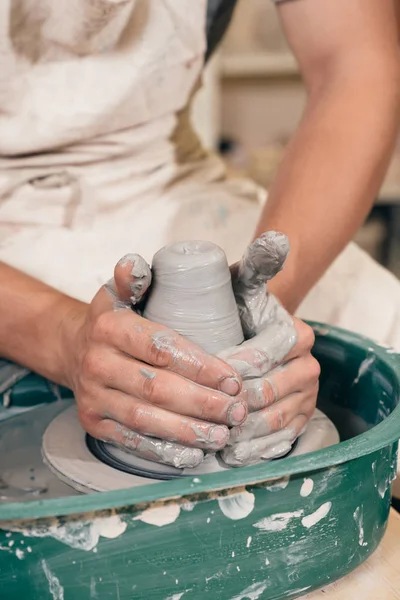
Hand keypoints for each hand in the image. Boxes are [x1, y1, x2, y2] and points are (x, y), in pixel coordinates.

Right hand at [62, 255, 246, 468]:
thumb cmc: (114, 319)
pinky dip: (164, 450)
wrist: (73, 348)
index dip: (200, 367)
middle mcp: (96, 362)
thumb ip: (134, 277)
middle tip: (236, 411)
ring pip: (145, 419)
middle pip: (157, 388)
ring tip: (222, 434)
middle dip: (202, 403)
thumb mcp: (121, 292)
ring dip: (188, 431)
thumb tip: (133, 262)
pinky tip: (193, 453)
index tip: (233, 379)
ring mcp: (92, 396)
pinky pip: (130, 440)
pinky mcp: (92, 423)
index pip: (161, 348)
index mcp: (110, 326)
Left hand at [219, 232, 319, 466]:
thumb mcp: (242, 284)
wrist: (261, 332)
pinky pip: (282, 439)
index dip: (231, 367)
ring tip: (211, 437)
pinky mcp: (302, 418)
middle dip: (233, 404)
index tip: (201, 374)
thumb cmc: (240, 308)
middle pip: (269, 391)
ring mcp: (307, 395)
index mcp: (297, 333)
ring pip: (275, 420)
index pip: (263, 354)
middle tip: (200, 412)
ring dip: (243, 432)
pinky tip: (231, 453)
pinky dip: (256, 450)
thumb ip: (252, 264)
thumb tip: (274, 240)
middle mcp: (309, 365)